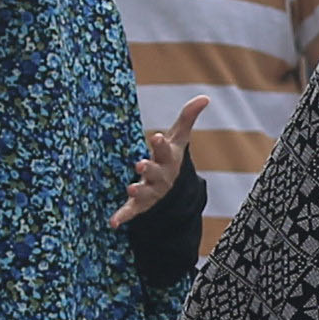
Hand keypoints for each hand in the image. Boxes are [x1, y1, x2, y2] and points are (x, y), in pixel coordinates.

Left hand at [112, 100, 203, 229]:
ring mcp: (151, 192)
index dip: (161, 145)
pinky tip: (113, 222)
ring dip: (138, 191)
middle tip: (140, 164)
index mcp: (169, 160)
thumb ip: (188, 117)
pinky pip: (132, 211)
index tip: (155, 137)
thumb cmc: (172, 157)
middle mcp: (161, 177)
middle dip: (149, 169)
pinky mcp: (140, 205)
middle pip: (156, 173)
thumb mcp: (179, 138)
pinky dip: (123, 217)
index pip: (165, 151)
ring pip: (145, 192)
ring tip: (130, 188)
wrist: (173, 190)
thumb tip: (205, 97)